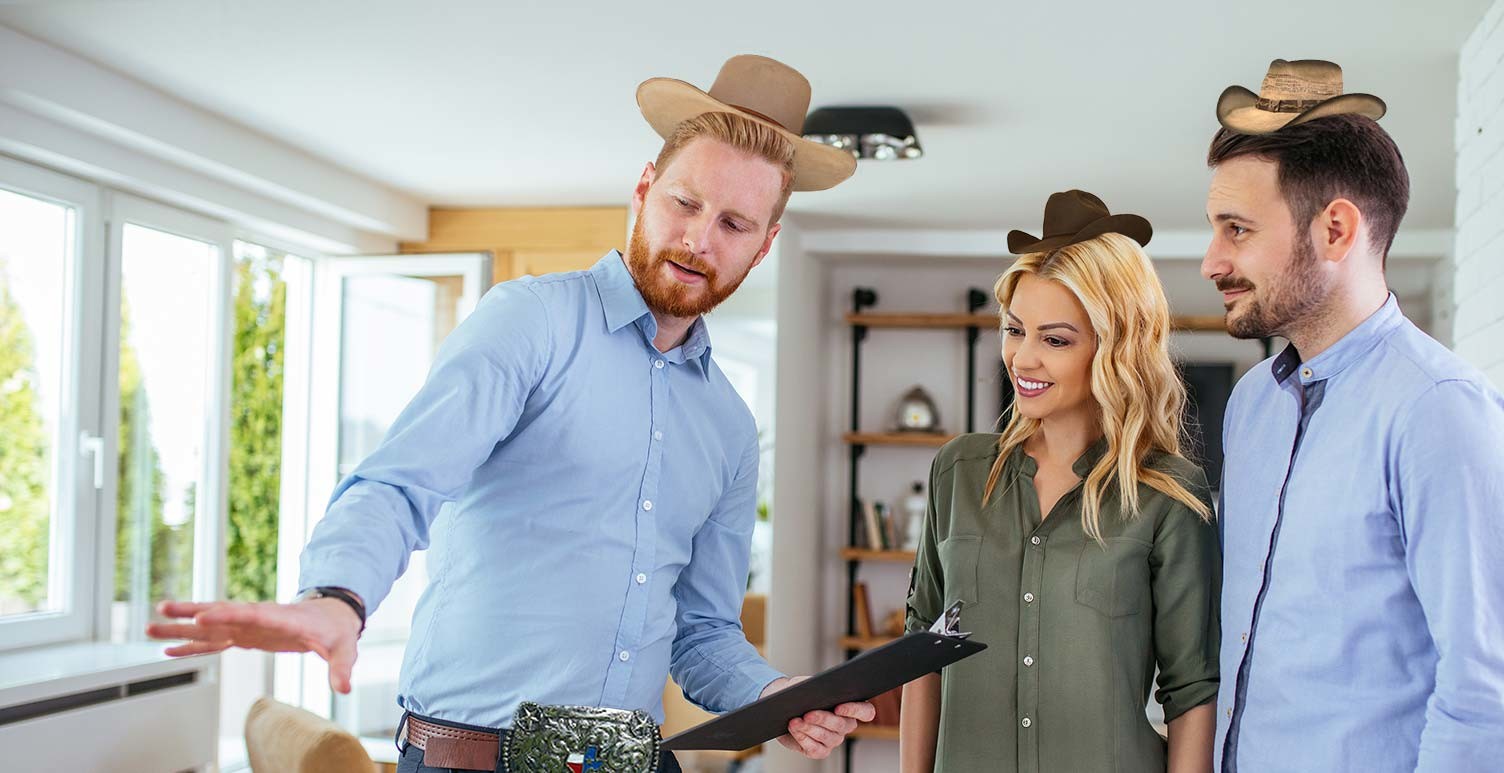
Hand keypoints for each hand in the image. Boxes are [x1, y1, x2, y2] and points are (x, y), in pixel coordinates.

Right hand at [146, 597, 362, 692]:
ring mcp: (248, 626)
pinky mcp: (244, 636)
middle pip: (221, 614)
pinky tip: (167, 650)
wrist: (332, 616)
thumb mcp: (344, 649)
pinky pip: (213, 642)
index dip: (227, 615)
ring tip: (150, 626)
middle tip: (161, 610)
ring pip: (210, 626)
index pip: (252, 614)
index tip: (203, 616)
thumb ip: (341, 667)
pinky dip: (191, 645)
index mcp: (282, 618)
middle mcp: (259, 618)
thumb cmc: (337, 631)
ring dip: (181, 627)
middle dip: (191, 613)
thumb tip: (343, 688)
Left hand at [760, 676, 876, 758]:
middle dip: (823, 718)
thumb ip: (814, 686)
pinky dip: (803, 739)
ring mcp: (834, 739)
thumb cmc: (799, 693)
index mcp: (850, 706)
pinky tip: (794, 729)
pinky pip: (815, 749)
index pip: (866, 711)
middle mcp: (845, 725)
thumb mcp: (806, 683)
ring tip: (794, 721)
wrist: (783, 707)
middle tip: (807, 714)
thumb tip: (816, 692)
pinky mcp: (820, 750)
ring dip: (809, 728)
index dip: (855, 710)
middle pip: (842, 725)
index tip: (838, 707)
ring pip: (827, 737)